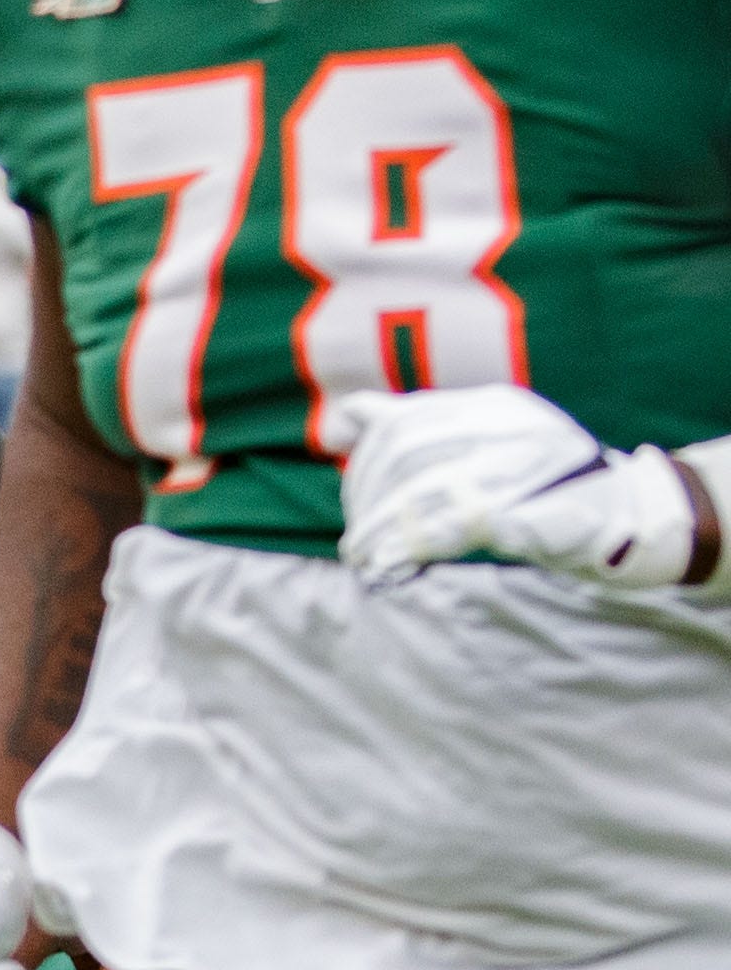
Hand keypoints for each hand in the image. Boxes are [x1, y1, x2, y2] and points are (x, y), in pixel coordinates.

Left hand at [341, 383, 715, 591]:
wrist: (622, 517)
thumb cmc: (539, 485)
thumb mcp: (483, 443)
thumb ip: (418, 427)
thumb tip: (348, 412)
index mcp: (494, 406)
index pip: (407, 420)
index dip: (366, 463)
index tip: (355, 502)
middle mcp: (508, 426)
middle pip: (409, 452)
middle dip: (367, 497)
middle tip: (355, 540)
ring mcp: (523, 466)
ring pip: (426, 488)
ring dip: (382, 528)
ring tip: (361, 556)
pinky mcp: (529, 509)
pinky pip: (457, 524)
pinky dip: (414, 544)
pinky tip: (389, 562)